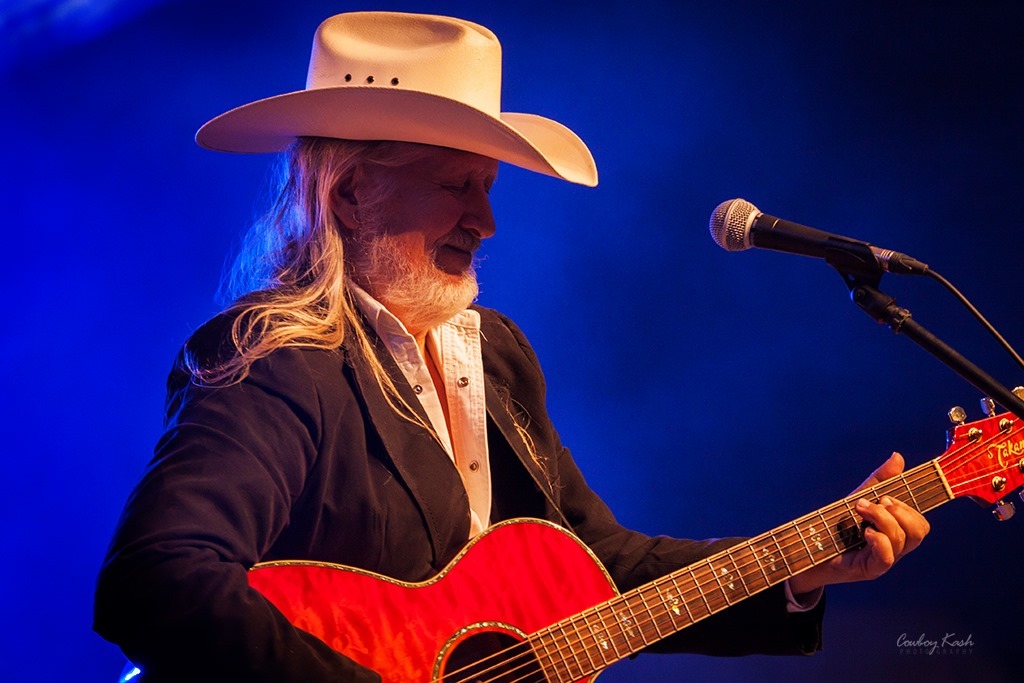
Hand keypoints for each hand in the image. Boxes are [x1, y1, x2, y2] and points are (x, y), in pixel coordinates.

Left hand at [788, 452, 930, 595]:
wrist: (809, 547)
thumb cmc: (837, 523)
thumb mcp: (859, 496)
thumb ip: (880, 479)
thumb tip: (898, 456)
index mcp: (896, 531)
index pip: (921, 523)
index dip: (909, 507)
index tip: (884, 496)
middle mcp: (895, 547)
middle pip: (919, 531)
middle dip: (898, 510)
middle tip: (874, 503)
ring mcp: (884, 559)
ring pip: (903, 540)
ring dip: (882, 518)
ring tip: (860, 510)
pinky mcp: (869, 569)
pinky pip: (887, 557)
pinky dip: (879, 540)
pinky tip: (865, 533)